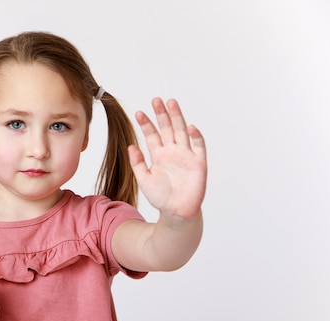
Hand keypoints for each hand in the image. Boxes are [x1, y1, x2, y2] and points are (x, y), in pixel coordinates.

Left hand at [129, 98, 206, 218]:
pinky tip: (190, 127)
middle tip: (156, 100)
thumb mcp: (144, 179)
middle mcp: (172, 152)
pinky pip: (198, 147)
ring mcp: (186, 155)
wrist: (176, 212)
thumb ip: (137, 163)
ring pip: (182, 132)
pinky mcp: (198, 163)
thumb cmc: (161, 197)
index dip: (146, 124)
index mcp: (159, 155)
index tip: (138, 113)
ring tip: (171, 103)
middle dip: (162, 114)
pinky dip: (196, 137)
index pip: (152, 135)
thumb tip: (131, 146)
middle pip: (167, 128)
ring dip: (177, 117)